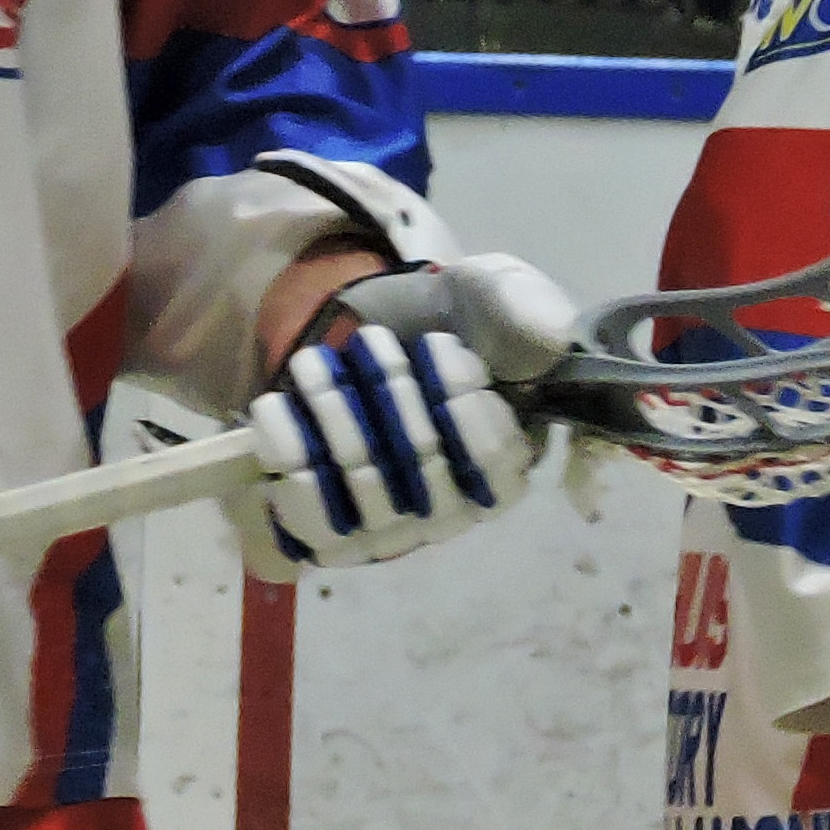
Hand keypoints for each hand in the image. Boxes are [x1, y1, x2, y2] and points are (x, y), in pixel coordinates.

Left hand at [239, 254, 576, 576]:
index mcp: (508, 471)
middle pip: (424, 467)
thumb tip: (551, 339)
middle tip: (372, 341)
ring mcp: (389, 531)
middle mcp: (452, 514)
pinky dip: (290, 450)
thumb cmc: (453, 321)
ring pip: (363, 482)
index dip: (463, 406)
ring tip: (317, 361)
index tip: (439, 346)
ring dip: (335, 411)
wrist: (375, 332)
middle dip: (392, 395)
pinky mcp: (331, 533)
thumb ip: (527, 310)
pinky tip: (279, 404)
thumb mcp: (497, 295)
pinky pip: (307, 510)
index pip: (496, 468)